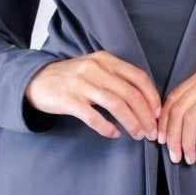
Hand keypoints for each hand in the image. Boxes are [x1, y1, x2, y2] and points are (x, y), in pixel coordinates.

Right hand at [24, 52, 161, 140]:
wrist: (37, 80)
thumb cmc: (72, 78)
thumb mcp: (95, 69)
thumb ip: (117, 79)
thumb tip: (146, 102)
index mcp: (105, 59)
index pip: (137, 77)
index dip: (152, 97)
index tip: (158, 114)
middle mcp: (95, 68)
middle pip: (129, 94)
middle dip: (145, 115)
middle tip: (151, 132)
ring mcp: (80, 83)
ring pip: (115, 105)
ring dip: (131, 122)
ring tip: (137, 135)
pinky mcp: (67, 99)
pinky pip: (93, 116)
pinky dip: (107, 127)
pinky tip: (114, 133)